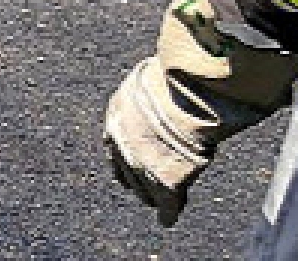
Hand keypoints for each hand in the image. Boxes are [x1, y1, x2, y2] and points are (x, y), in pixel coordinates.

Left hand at [104, 59, 206, 226]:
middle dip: (138, 181)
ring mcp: (140, 165)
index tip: (132, 165)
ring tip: (161, 204)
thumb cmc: (173, 78)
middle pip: (127, 171)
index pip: (114, 144)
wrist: (183, 94)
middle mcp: (121, 143)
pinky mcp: (163, 182)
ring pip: (144, 190)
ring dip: (153, 197)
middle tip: (148, 190)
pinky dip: (169, 212)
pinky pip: (166, 203)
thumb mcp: (150, 78)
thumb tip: (161, 83)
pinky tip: (169, 219)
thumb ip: (149, 92)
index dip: (125, 157)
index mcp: (116, 115)